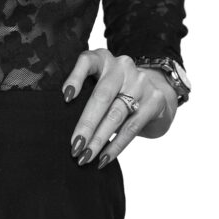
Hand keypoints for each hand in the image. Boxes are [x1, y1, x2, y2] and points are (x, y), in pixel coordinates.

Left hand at [62, 48, 178, 168]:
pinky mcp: (155, 100)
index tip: (65, 97)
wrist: (155, 92)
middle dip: (87, 124)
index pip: (87, 61)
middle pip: (102, 95)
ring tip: (86, 157)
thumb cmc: (116, 92)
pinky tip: (103, 159)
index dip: (75, 78)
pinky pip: (131, 127)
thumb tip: (62, 124)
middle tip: (74, 146)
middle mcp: (122, 66)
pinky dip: (115, 146)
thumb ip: (85, 94)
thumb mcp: (100, 83)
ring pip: (116, 114)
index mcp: (103, 59)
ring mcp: (141, 82)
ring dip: (99, 140)